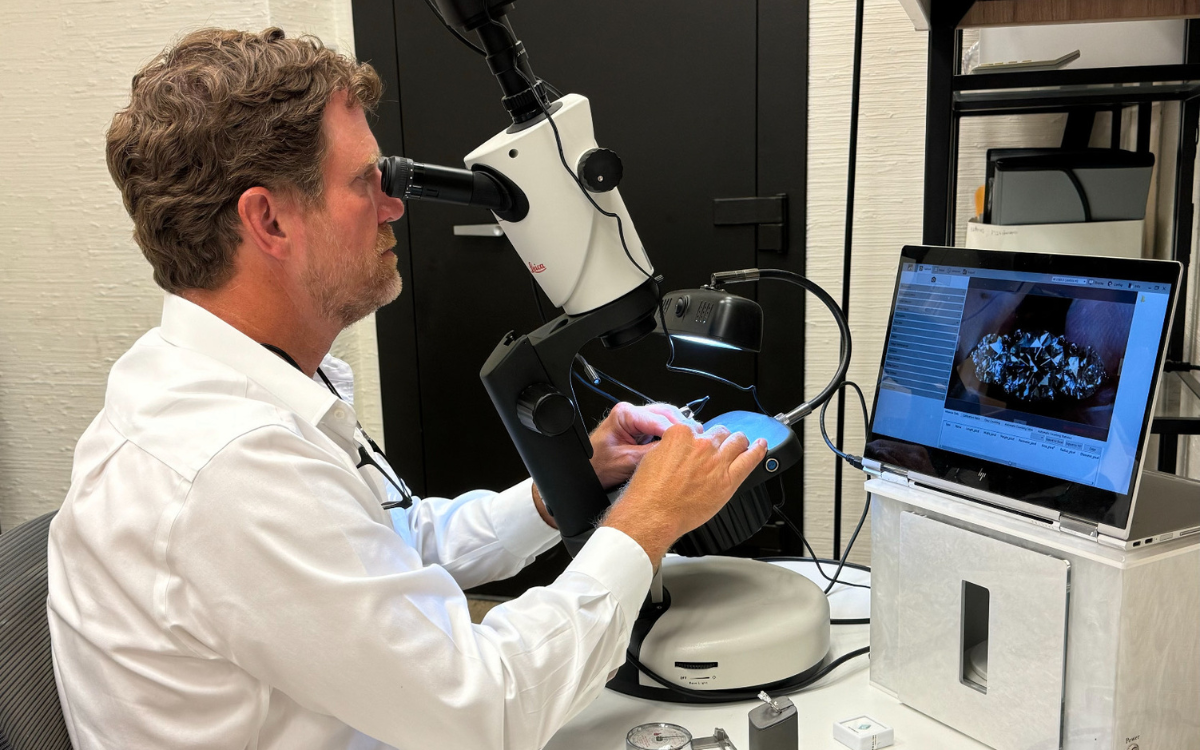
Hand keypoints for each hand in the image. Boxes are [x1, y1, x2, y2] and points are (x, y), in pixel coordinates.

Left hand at [588, 402, 700, 488]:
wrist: (587, 472)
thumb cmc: (598, 466)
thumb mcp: (627, 461)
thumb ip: (652, 453)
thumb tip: (676, 450)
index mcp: (625, 414)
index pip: (659, 419)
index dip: (678, 431)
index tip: (692, 442)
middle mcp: (631, 412)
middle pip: (666, 412)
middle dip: (683, 426)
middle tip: (699, 440)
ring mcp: (637, 419)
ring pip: (667, 417)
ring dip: (680, 429)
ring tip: (694, 441)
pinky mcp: (640, 428)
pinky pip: (662, 427)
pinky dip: (673, 434)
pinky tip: (683, 443)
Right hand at [601, 423, 766, 565]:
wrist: (653, 514)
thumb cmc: (649, 492)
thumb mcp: (652, 457)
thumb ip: (671, 446)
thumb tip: (679, 447)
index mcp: (681, 435)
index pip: (697, 426)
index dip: (699, 436)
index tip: (698, 443)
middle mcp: (702, 444)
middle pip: (719, 432)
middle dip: (719, 438)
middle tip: (716, 448)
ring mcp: (717, 461)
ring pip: (737, 441)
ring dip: (738, 441)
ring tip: (740, 444)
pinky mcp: (729, 479)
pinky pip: (750, 460)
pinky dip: (759, 450)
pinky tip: (762, 446)